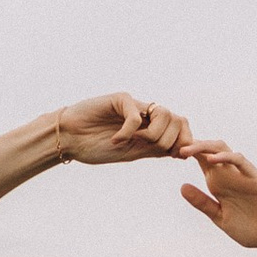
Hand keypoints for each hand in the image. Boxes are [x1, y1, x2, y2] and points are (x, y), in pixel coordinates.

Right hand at [56, 94, 191, 166]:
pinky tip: (115, 140)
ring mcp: (135, 105)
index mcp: (153, 128)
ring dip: (152, 136)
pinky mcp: (121, 99)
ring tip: (132, 142)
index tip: (176, 157)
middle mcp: (147, 114)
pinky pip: (137, 115)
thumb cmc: (97, 147)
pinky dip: (128, 133)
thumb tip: (184, 152)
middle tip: (147, 148)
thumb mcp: (132, 153)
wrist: (70, 140)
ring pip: (164, 115)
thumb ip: (156, 150)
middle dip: (168, 142)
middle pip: (179, 120)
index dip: (186, 142)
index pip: (182, 128)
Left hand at [179, 142, 256, 256]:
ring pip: (222, 150)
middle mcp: (229, 175)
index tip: (168, 152)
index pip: (200, 161)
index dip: (186, 153)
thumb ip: (203, 203)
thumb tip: (182, 186)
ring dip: (204, 147)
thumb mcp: (221, 218)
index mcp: (219, 184)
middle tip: (173, 149)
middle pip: (208, 150)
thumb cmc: (251, 228)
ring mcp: (242, 175)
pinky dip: (226, 157)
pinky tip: (212, 160)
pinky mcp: (255, 178)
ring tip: (187, 150)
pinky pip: (240, 161)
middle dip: (191, 146)